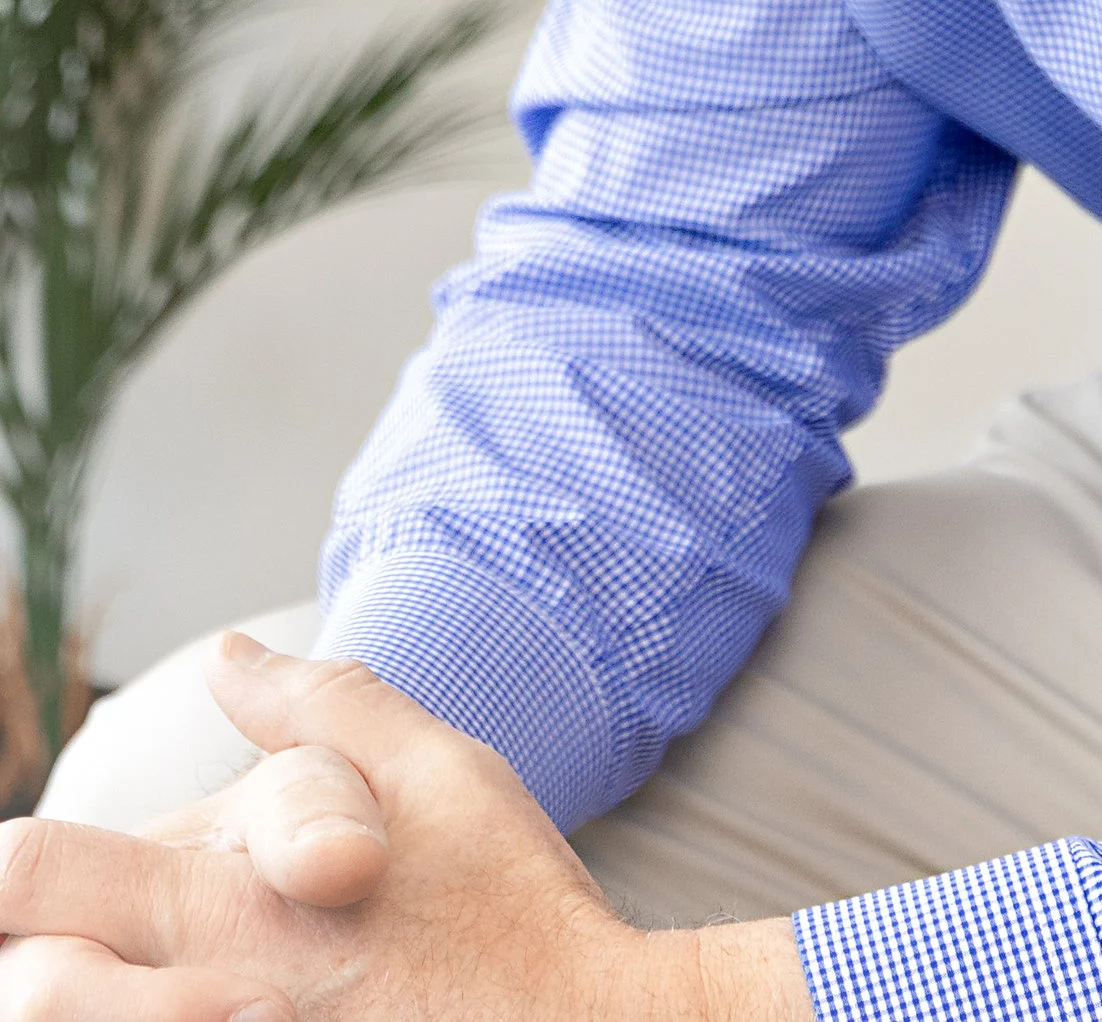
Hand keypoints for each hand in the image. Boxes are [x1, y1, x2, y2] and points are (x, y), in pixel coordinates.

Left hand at [0, 634, 808, 1020]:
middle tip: (50, 947)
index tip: (11, 875)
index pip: (34, 868)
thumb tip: (227, 655)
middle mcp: (204, 990)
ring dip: (69, 1012)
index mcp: (229, 894)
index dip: (3, 870)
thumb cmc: (512, 907)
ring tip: (105, 989)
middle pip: (22, 988)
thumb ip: (325, 708)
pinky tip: (180, 1015)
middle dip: (17, 960)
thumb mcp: (443, 771)